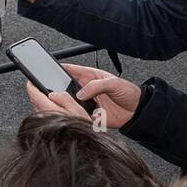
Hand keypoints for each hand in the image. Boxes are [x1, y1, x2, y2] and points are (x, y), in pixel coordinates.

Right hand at [23, 65, 141, 129]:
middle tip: (50, 92)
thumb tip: (81, 93)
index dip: (58, 69)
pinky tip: (73, 117)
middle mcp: (86, 90)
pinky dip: (74, 117)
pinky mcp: (90, 116)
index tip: (47, 70)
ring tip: (61, 106)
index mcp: (90, 76)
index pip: (70, 70)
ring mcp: (87, 103)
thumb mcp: (114, 83)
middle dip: (57, 90)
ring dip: (65, 105)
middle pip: (65, 88)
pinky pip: (77, 116)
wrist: (138, 112)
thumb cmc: (129, 92)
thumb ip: (97, 86)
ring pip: (69, 103)